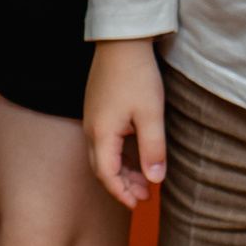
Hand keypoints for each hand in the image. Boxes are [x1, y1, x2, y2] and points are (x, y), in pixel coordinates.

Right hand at [82, 38, 166, 209]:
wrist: (122, 40)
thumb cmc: (137, 75)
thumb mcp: (151, 115)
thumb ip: (153, 149)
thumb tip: (155, 180)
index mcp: (102, 133)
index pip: (107, 175)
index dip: (122, 193)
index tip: (138, 204)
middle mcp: (91, 128)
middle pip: (101, 167)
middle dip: (122, 185)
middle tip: (145, 195)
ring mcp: (92, 116)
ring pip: (101, 154)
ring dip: (120, 170)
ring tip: (143, 177)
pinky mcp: (96, 107)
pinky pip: (102, 141)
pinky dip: (117, 155)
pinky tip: (134, 153)